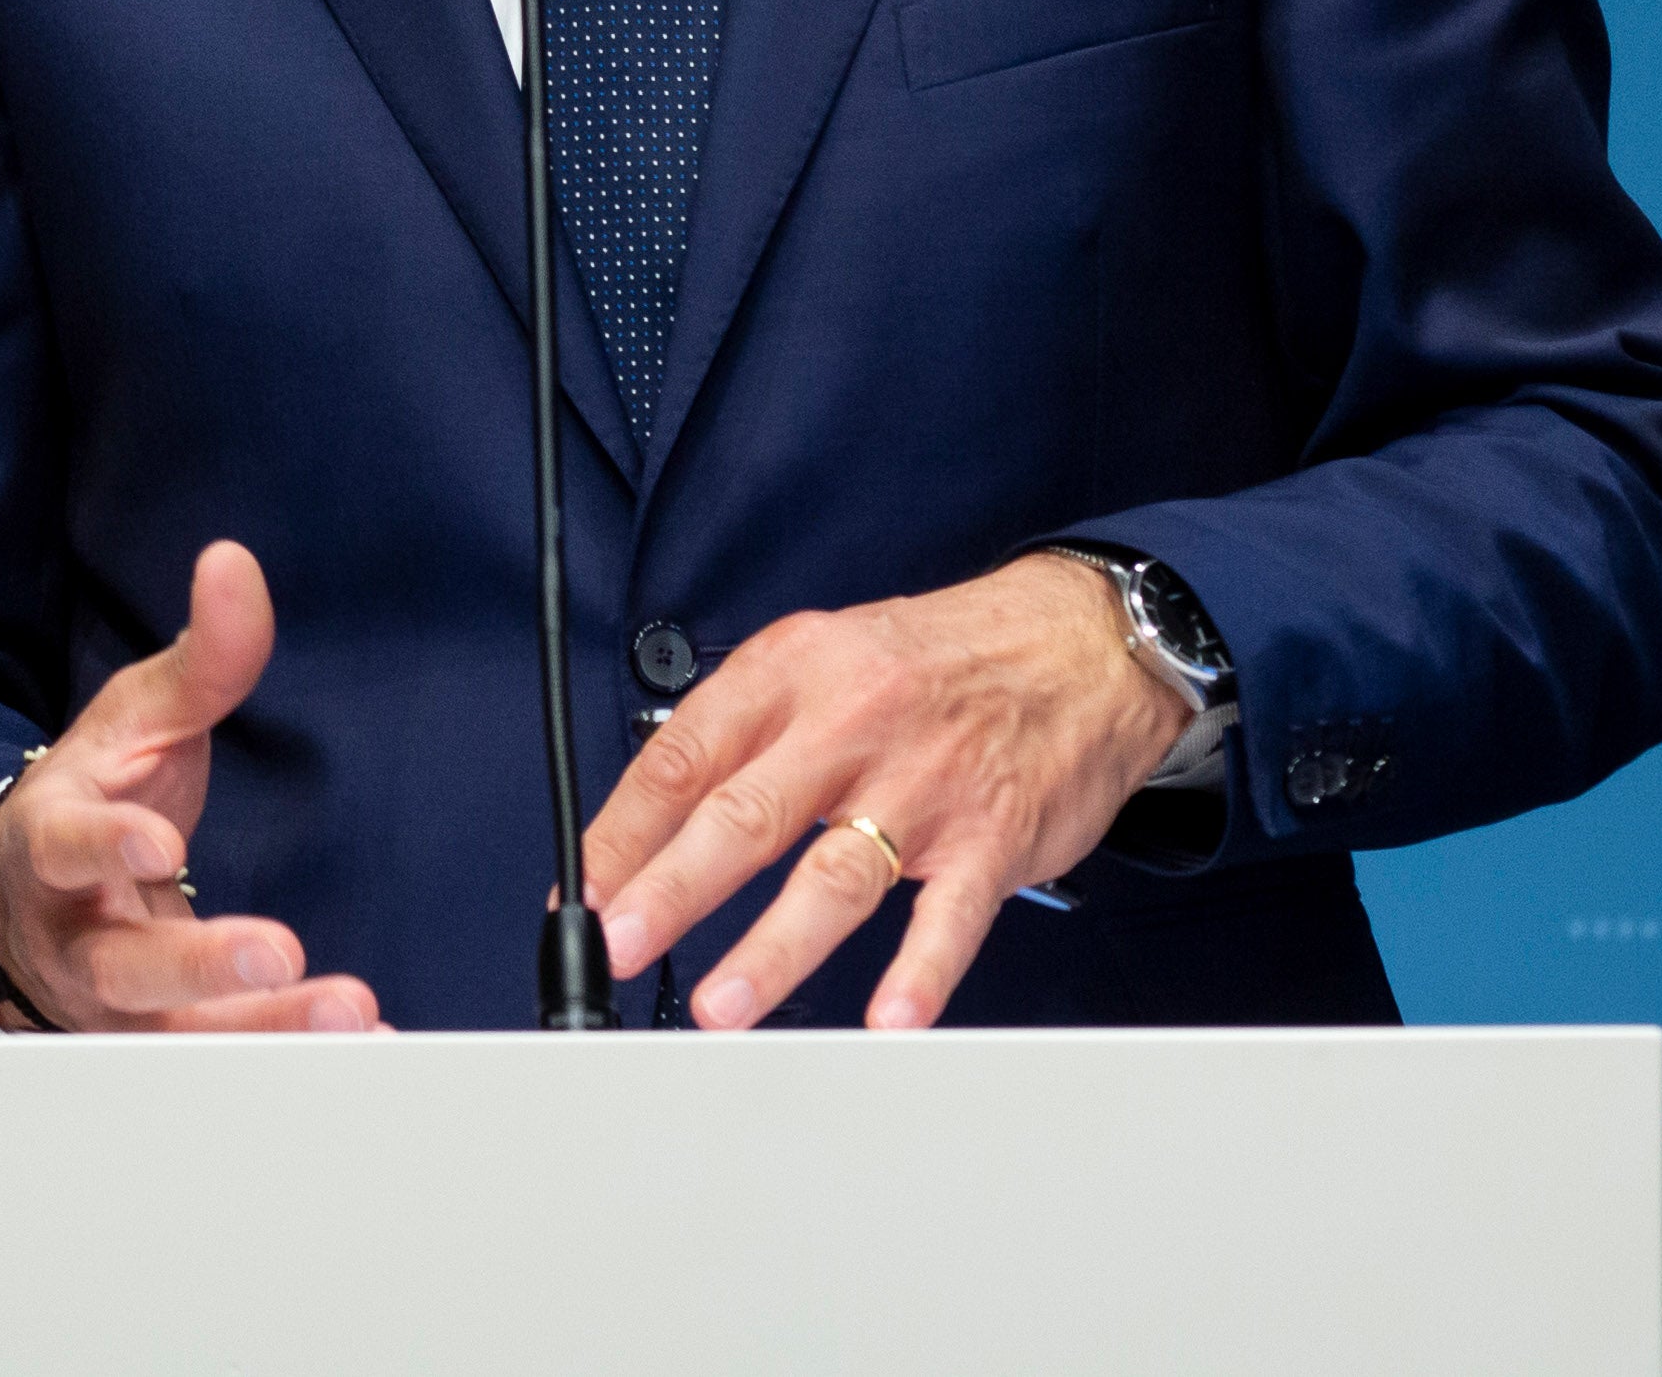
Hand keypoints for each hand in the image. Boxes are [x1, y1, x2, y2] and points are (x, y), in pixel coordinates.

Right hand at [0, 539, 382, 1031]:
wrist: (33, 904)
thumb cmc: (91, 800)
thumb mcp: (136, 722)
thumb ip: (200, 658)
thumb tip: (233, 567)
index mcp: (55, 849)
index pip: (64, 851)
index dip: (104, 850)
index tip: (159, 847)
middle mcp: (78, 940)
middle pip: (124, 969)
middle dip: (199, 970)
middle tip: (276, 957)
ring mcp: (118, 1008)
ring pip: (178, 1038)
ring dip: (264, 1033)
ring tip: (345, 1012)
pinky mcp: (164, 1044)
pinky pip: (224, 1066)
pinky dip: (294, 1059)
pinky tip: (366, 1043)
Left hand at [580, 554, 1185, 1031]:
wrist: (1079, 645)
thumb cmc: (939, 662)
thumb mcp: (828, 655)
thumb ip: (750, 731)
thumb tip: (656, 822)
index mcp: (797, 672)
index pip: (687, 755)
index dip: (624, 830)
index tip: (583, 891)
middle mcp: (854, 724)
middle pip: (746, 814)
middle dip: (672, 888)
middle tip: (621, 943)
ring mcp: (925, 784)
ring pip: (836, 875)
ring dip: (775, 947)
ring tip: (724, 1004)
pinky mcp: (990, 837)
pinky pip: (950, 914)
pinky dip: (920, 972)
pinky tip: (888, 1017)